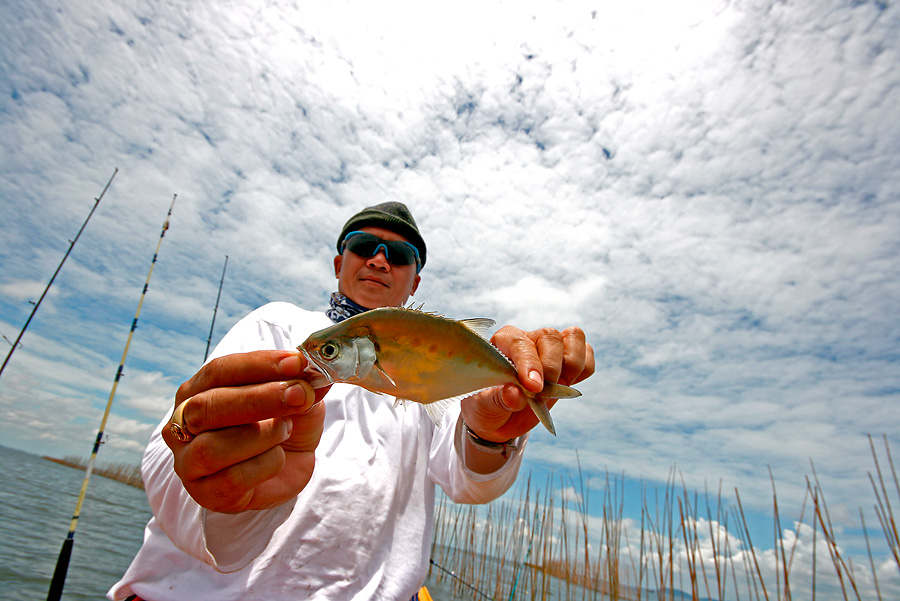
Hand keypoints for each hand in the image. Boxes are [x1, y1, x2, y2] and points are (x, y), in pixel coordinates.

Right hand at [162, 350, 329, 512]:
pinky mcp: (206, 492)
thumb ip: (301, 385)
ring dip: (261, 436)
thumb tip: (315, 372)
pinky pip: (232, 479)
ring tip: (286, 430)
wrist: (285, 468)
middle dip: (260, 398)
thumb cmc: (282, 424)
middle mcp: (184, 423)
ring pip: (212, 448)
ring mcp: (189, 461)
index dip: (259, 365)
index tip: (296, 363)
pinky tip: (279, 457)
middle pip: (209, 406)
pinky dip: (265, 465)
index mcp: (199, 389)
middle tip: (300, 394)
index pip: (221, 370)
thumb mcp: (297, 398)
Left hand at [461, 326, 593, 441]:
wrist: (502, 418)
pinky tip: (566, 385)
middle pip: (551, 337)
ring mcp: (551, 347)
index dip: (528, 363)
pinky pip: (587, 356)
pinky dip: (584, 370)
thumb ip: (499, 400)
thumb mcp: (485, 407)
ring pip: (574, 339)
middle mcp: (529, 339)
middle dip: (551, 368)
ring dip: (571, 367)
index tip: (533, 387)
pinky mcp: (569, 359)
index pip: (519, 342)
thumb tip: (515, 394)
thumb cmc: (488, 407)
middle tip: (541, 394)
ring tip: (553, 389)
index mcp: (502, 342)